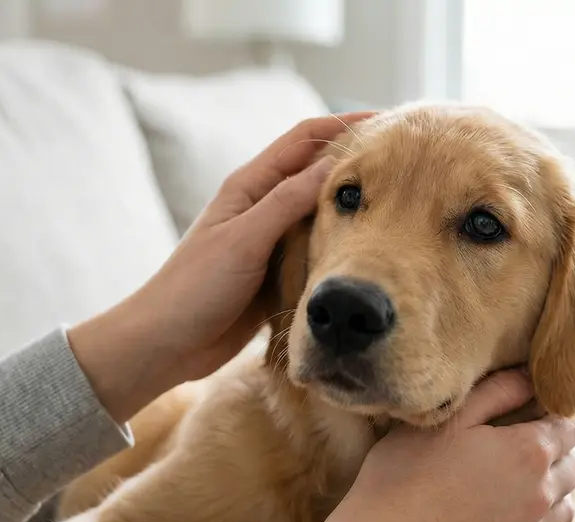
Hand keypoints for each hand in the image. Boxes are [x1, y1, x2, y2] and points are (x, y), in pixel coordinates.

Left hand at [69, 112, 374, 422]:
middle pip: (317, 172)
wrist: (167, 345)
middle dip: (357, 164)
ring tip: (399, 206)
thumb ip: (287, 202)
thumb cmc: (195, 288)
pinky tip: (370, 252)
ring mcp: (270, 241)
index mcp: (250, 186)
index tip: (390, 125)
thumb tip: (333, 163)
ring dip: (354, 208)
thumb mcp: (245, 239)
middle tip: (407, 166)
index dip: (346, 124)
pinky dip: (341, 246)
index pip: (305, 139)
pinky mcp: (276, 274)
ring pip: (321, 213)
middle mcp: (262, 207)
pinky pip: (316, 251)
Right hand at [310, 370, 574, 521]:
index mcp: (530, 451)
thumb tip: (532, 375)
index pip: (570, 429)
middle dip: (561, 454)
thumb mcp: (452, 416)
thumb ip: (498, 391)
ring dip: (555, 494)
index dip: (556, 418)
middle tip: (530, 447)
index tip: (535, 416)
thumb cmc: (409, 469)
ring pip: (566, 510)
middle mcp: (541, 493)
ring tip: (525, 486)